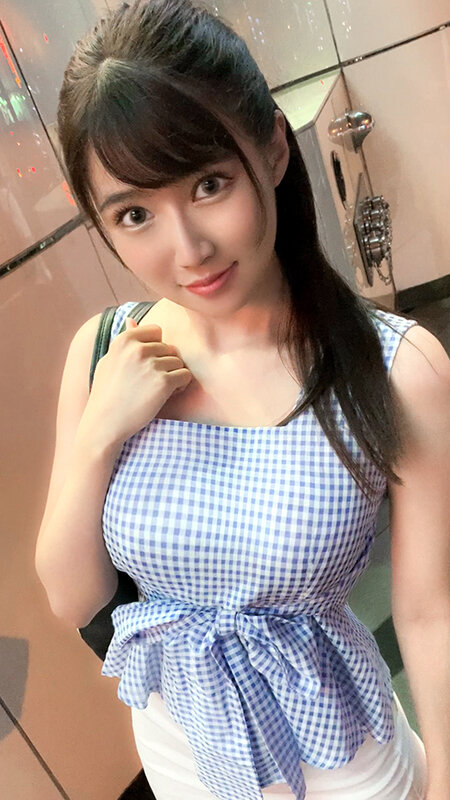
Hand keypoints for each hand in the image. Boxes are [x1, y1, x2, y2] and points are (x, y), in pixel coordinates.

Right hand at [80, 315, 192, 447]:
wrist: (104, 423)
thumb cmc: (106, 394)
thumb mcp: (109, 362)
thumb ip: (123, 340)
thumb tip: (131, 320)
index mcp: (124, 340)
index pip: (156, 331)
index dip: (155, 349)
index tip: (145, 365)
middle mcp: (138, 348)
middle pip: (169, 348)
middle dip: (165, 364)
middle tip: (150, 382)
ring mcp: (151, 364)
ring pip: (179, 362)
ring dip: (173, 376)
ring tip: (156, 390)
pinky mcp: (164, 382)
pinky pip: (185, 376)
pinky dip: (180, 386)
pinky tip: (165, 396)